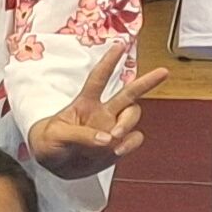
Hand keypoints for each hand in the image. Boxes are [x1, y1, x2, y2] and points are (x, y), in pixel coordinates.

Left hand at [28, 38, 165, 178]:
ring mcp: (111, 129)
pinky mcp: (116, 146)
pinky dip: (129, 144)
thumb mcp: (55, 136)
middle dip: (147, 81)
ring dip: (128, 123)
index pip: (99, 78)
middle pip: (129, 93)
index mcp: (85, 103)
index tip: (120, 45)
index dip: (109, 61)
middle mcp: (103, 113)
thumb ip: (80, 135)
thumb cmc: (48, 144)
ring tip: (115, 135)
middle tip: (163, 72)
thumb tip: (107, 139)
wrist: (52, 166)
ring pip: (133, 116)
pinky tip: (118, 150)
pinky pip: (132, 140)